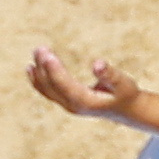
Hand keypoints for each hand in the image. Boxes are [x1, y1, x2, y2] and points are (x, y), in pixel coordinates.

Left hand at [27, 44, 144, 120]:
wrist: (128, 111)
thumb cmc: (127, 95)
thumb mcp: (124, 84)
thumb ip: (111, 75)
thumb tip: (97, 64)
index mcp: (85, 102)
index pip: (64, 85)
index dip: (54, 70)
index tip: (47, 54)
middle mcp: (73, 106)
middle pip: (52, 86)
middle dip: (44, 66)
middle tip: (40, 48)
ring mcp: (68, 105)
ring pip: (47, 88)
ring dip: (39, 70)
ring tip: (37, 51)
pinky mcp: (66, 102)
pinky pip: (47, 91)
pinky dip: (38, 79)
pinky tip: (31, 68)